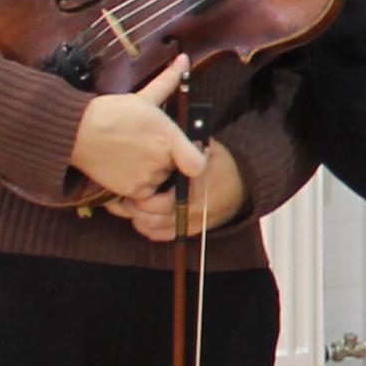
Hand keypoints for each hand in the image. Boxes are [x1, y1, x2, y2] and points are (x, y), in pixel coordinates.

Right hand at [71, 55, 207, 201]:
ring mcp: (146, 177)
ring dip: (153, 172)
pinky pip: (145, 194)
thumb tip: (184, 58)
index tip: (189, 152)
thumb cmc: (112, 112)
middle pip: (175, 168)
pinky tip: (126, 166)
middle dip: (167, 159)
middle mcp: (160, 160)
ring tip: (134, 153)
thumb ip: (168, 81)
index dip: (197, 159)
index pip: (198, 163)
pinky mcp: (131, 191)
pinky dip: (139, 184)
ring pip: (160, 180)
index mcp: (168, 137)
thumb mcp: (144, 97)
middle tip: (147, 145)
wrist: (78, 132)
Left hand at [106, 138, 243, 242]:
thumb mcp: (209, 148)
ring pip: (154, 229)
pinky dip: (148, 229)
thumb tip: (169, 129)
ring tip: (126, 206)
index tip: (128, 187)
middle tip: (121, 197)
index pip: (158, 202)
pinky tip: (140, 218)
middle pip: (152, 218)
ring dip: (137, 219)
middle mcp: (193, 210)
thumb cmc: (222, 164)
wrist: (244, 186)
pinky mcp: (191, 230)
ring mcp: (192, 223)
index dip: (139, 197)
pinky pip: (162, 236)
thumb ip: (188, 142)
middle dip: (133, 209)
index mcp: (195, 190)